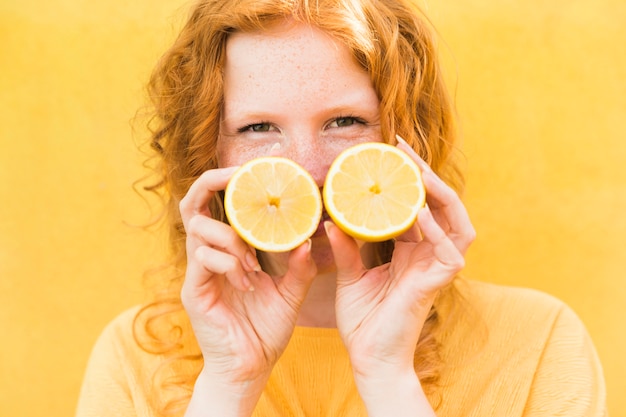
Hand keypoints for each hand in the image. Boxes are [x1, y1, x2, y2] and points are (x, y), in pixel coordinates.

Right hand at [179, 167, 316, 415]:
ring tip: (254, 260)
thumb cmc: (266, 328)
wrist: (251, 367)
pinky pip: (202, 260)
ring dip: (231, 237)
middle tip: (238, 176)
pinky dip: (229, 263)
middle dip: (211, 182)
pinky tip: (248, 282)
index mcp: (227, 251)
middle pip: (192, 204)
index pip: (218, 206)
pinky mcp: (193, 291)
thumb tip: (309, 238)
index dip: (228, 182)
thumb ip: (298, 266)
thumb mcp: (290, 292)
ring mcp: (197, 272)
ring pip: (199, 229)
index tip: (254, 171)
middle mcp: (207, 256)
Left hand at [326, 140, 474, 413]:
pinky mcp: (438, 285)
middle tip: (399, 145)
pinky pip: (449, 252)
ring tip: (414, 169)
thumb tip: (328, 219)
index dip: (406, 176)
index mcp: (411, 250)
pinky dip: (436, 231)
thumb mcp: (349, 276)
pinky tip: (417, 211)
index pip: (416, 204)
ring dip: (438, 192)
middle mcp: (429, 254)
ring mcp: (437, 269)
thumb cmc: (362, 321)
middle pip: (440, 204)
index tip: (385, 149)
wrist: (368, 358)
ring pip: (456, 221)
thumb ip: (344, 248)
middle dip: (424, 172)